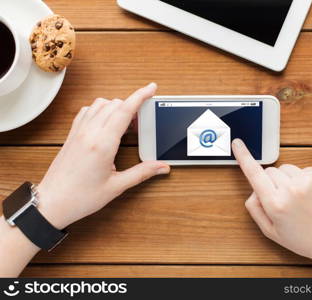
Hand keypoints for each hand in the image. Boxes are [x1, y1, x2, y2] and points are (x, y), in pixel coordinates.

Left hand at [37, 83, 169, 229]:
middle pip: (115, 104)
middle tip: (142, 122)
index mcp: (102, 144)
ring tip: (126, 123)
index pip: (125, 110)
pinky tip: (106, 123)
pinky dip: (101, 110)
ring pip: (100, 104)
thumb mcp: (117, 186)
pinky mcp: (72, 134)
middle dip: (132, 105)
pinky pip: (87, 111)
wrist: (52, 202)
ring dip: (116, 107)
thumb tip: (162, 167)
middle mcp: (89, 133)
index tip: (151, 88)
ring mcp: (79, 132)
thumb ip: (142, 173)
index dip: (140, 96)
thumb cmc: (81, 197)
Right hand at [231, 138, 311, 263]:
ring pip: (284, 169)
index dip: (243, 157)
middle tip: (282, 200)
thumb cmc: (305, 239)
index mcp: (275, 204)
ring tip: (298, 199)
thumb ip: (255, 209)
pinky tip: (309, 195)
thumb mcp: (271, 231)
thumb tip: (253, 189)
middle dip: (270, 182)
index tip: (237, 144)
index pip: (254, 174)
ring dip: (286, 180)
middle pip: (269, 171)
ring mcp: (306, 181)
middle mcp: (290, 190)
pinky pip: (301, 170)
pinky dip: (302, 179)